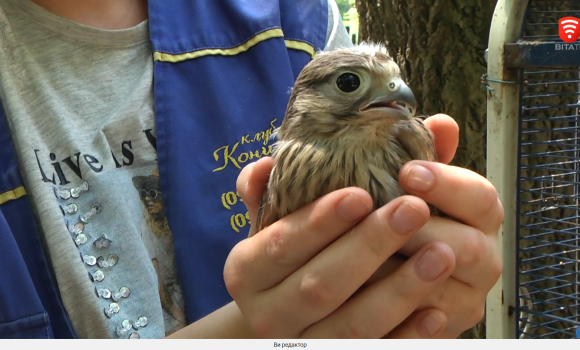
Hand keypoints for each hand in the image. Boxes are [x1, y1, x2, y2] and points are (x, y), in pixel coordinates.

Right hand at [225, 114, 484, 337]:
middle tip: (413, 208)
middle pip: (320, 285)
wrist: (283, 317)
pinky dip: (407, 336)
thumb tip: (275, 155)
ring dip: (399, 290)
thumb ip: (282, 184)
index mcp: (247, 270)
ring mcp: (304, 344)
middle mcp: (268, 314)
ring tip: (442, 252)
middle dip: (368, 246)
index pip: (282, 244)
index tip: (361, 194)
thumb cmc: (288, 255)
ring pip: (352, 325)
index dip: (320, 221)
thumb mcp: (277, 220)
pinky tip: (437, 311)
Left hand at [369, 115, 502, 337]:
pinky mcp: (443, 331)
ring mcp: (464, 301)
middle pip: (470, 248)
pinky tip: (365, 295)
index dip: (448, 184)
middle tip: (379, 217)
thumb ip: (424, 157)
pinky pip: (425, 330)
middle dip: (422, 232)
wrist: (387, 277)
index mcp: (479, 218)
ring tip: (361, 255)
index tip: (407, 172)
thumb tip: (442, 122)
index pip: (482, 198)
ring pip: (445, 293)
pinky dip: (398, 316)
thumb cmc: (399, 219)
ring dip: (404, 274)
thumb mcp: (408, 186)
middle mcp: (482, 260)